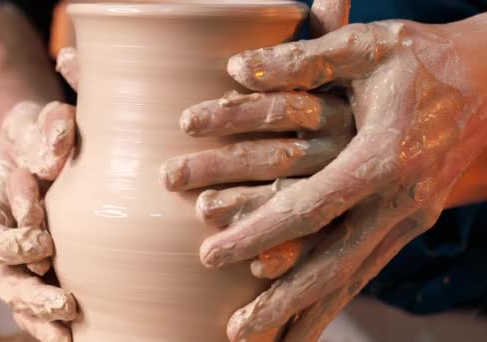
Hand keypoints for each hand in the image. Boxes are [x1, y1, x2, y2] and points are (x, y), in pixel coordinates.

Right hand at [0, 48, 79, 340]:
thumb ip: (47, 130)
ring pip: (14, 290)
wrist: (41, 143)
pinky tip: (69, 338)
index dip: (14, 234)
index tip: (43, 235)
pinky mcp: (39, 265)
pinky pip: (32, 300)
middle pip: (0, 268)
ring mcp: (18, 252)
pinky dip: (45, 322)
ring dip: (37, 311)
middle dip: (29, 288)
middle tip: (63, 298)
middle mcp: (2, 230)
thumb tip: (54, 160)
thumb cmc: (40, 132)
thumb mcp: (40, 121)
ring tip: (67, 328)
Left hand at [165, 4, 486, 341]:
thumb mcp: (369, 46)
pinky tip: (308, 321)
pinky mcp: (409, 223)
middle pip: (333, 263)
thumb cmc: (426, 58)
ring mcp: (409, 218)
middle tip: (237, 331)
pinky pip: (367, 270)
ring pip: (352, 278)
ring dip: (307, 312)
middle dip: (282, 300)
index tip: (210, 255)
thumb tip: (238, 68)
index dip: (257, 232)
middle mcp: (400, 199)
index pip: (309, 207)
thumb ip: (305, 60)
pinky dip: (335, 300)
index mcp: (385, 156)